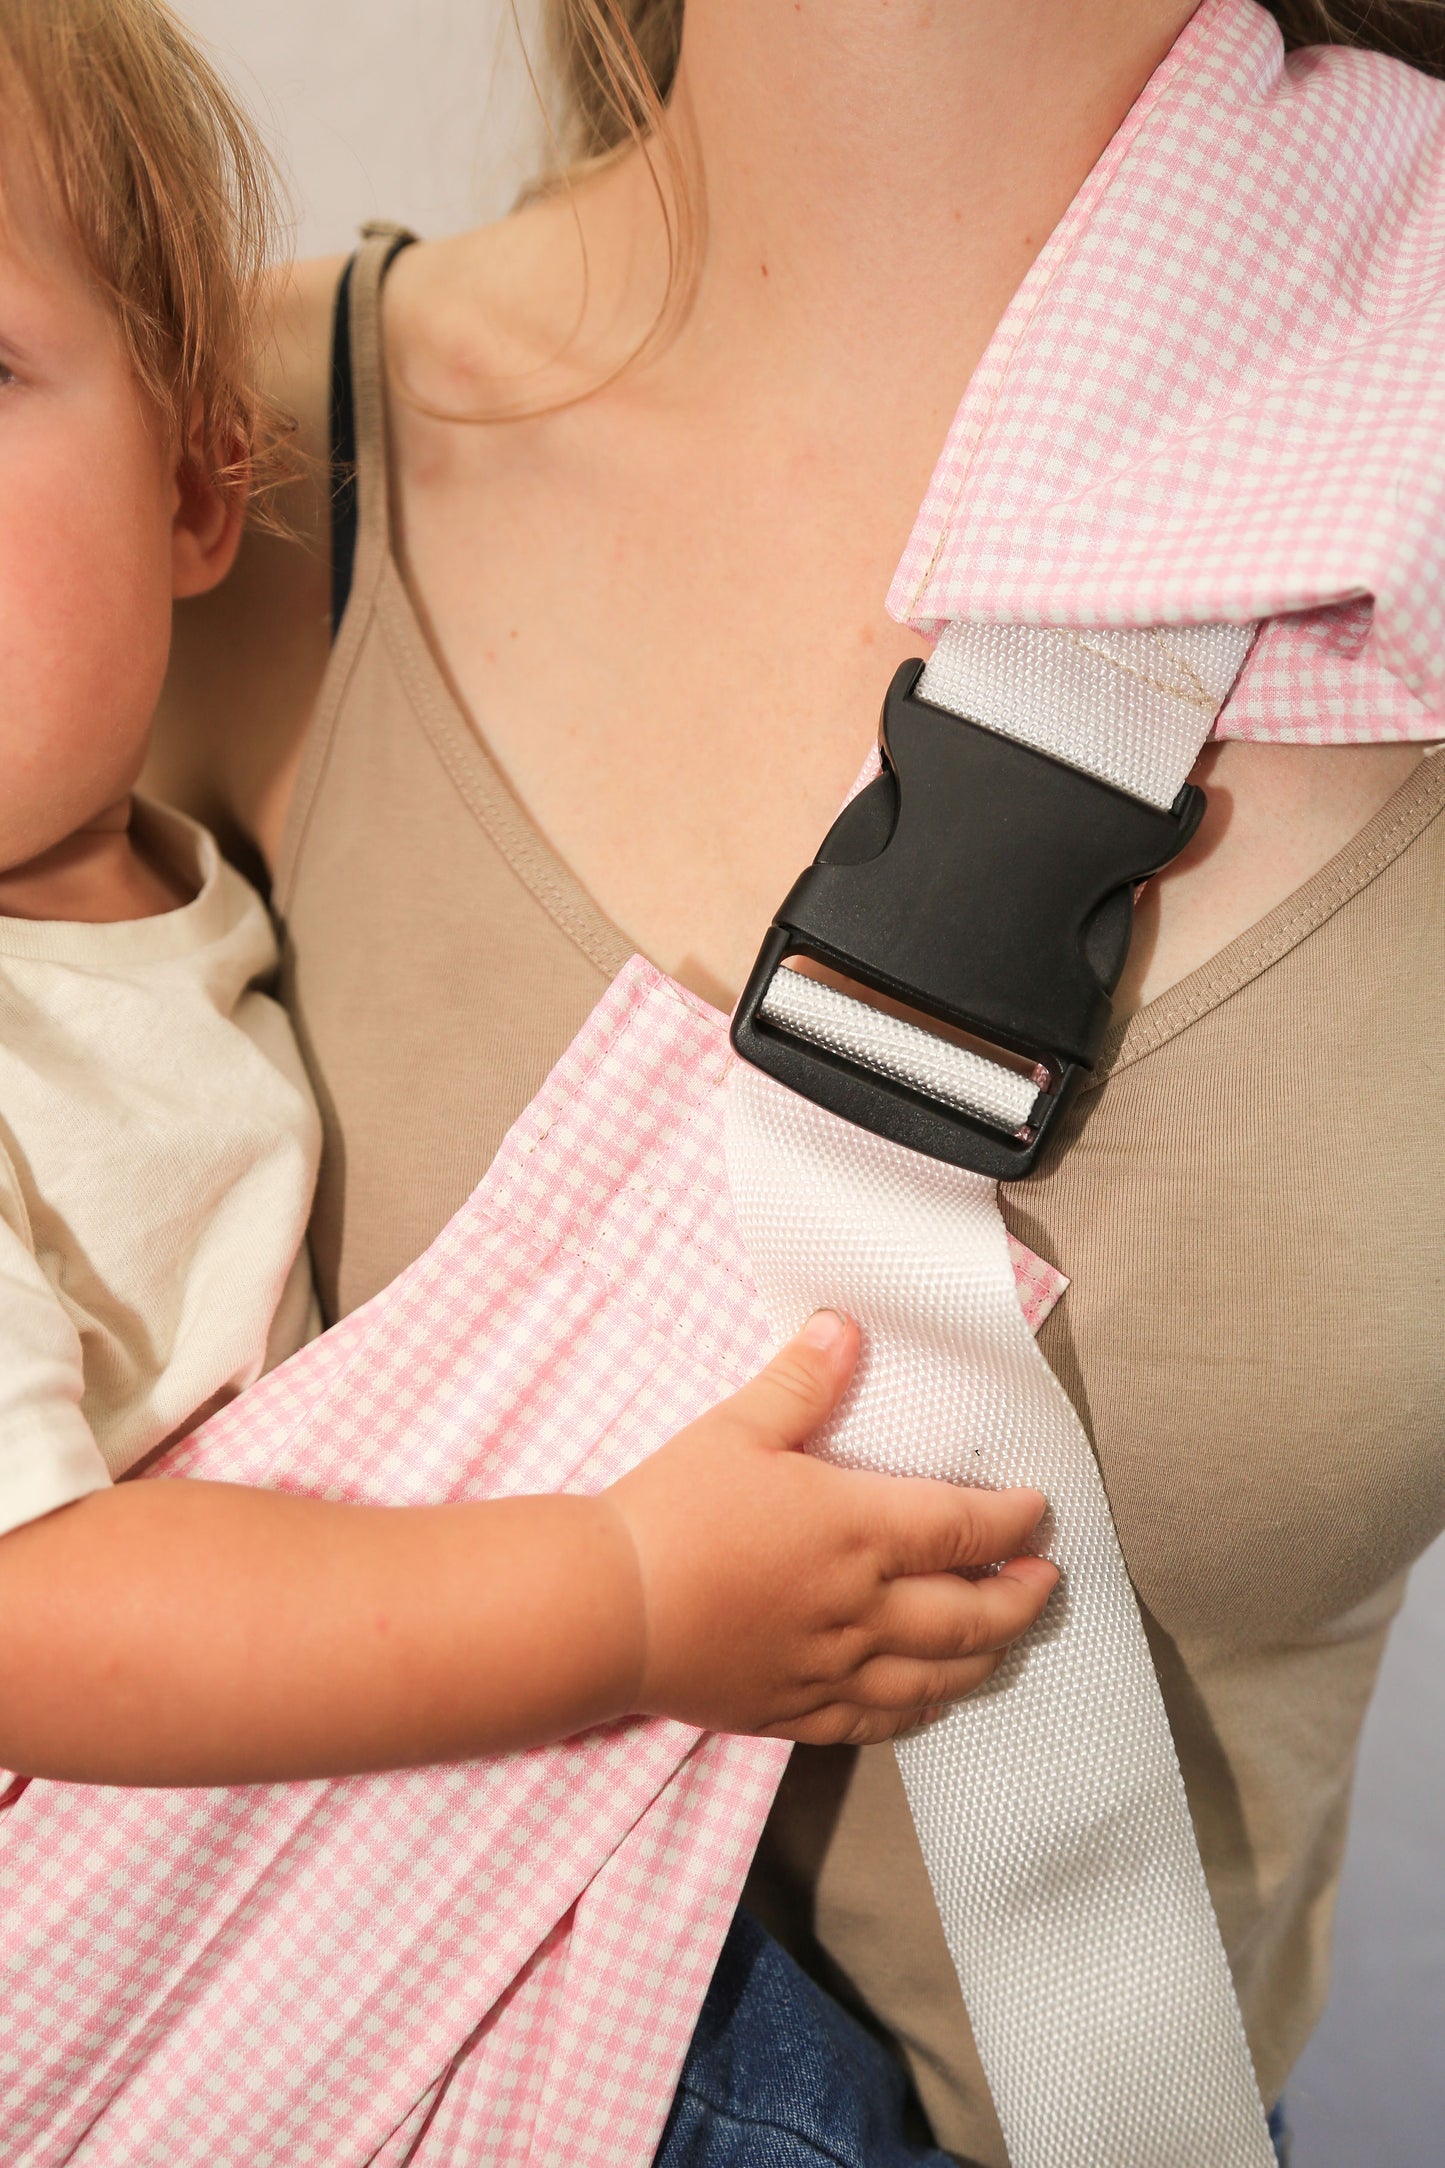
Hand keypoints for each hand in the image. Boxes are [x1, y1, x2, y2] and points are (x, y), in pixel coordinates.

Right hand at [603, 1310, 1056, 1744]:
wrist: (611, 1608)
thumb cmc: (673, 1513)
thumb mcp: (738, 1428)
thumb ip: (802, 1379)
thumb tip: (845, 1327)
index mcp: (860, 1530)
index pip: (966, 1529)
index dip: (1014, 1521)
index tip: (1038, 1512)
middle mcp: (863, 1608)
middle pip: (972, 1615)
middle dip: (1020, 1598)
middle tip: (1045, 1584)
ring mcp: (833, 1669)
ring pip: (936, 1676)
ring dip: (984, 1658)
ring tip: (1006, 1643)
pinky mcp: (795, 1710)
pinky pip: (877, 1721)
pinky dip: (917, 1711)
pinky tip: (927, 1702)